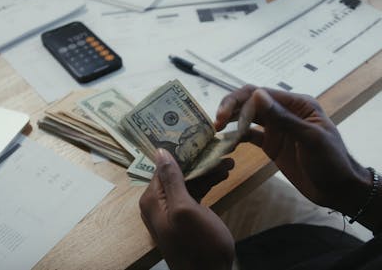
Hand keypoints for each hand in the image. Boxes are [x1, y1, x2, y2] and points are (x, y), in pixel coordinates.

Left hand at [139, 149, 234, 269]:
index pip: (163, 165)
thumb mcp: (185, 209)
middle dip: (199, 161)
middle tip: (221, 152)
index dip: (182, 151)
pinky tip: (223, 175)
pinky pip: (195, 192)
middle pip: (178, 172)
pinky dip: (208, 183)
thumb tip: (160, 151)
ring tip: (228, 163)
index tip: (198, 137)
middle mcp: (159, 202)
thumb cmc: (198, 245)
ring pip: (189, 181)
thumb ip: (172, 180)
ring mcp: (173, 210)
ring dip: (207, 171)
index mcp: (153, 199)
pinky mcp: (187, 216)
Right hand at [215, 86, 370, 213]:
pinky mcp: (271, 144)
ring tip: (215, 131)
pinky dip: (236, 137)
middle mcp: (284, 112)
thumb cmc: (331, 161)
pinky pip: (249, 136)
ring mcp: (277, 128)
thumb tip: (256, 94)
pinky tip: (225, 143)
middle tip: (215, 123)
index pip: (261, 94)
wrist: (338, 189)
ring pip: (247, 117)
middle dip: (231, 108)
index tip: (224, 117)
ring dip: (231, 121)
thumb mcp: (309, 138)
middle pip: (251, 102)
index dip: (240, 101)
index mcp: (297, 104)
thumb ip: (283, 118)